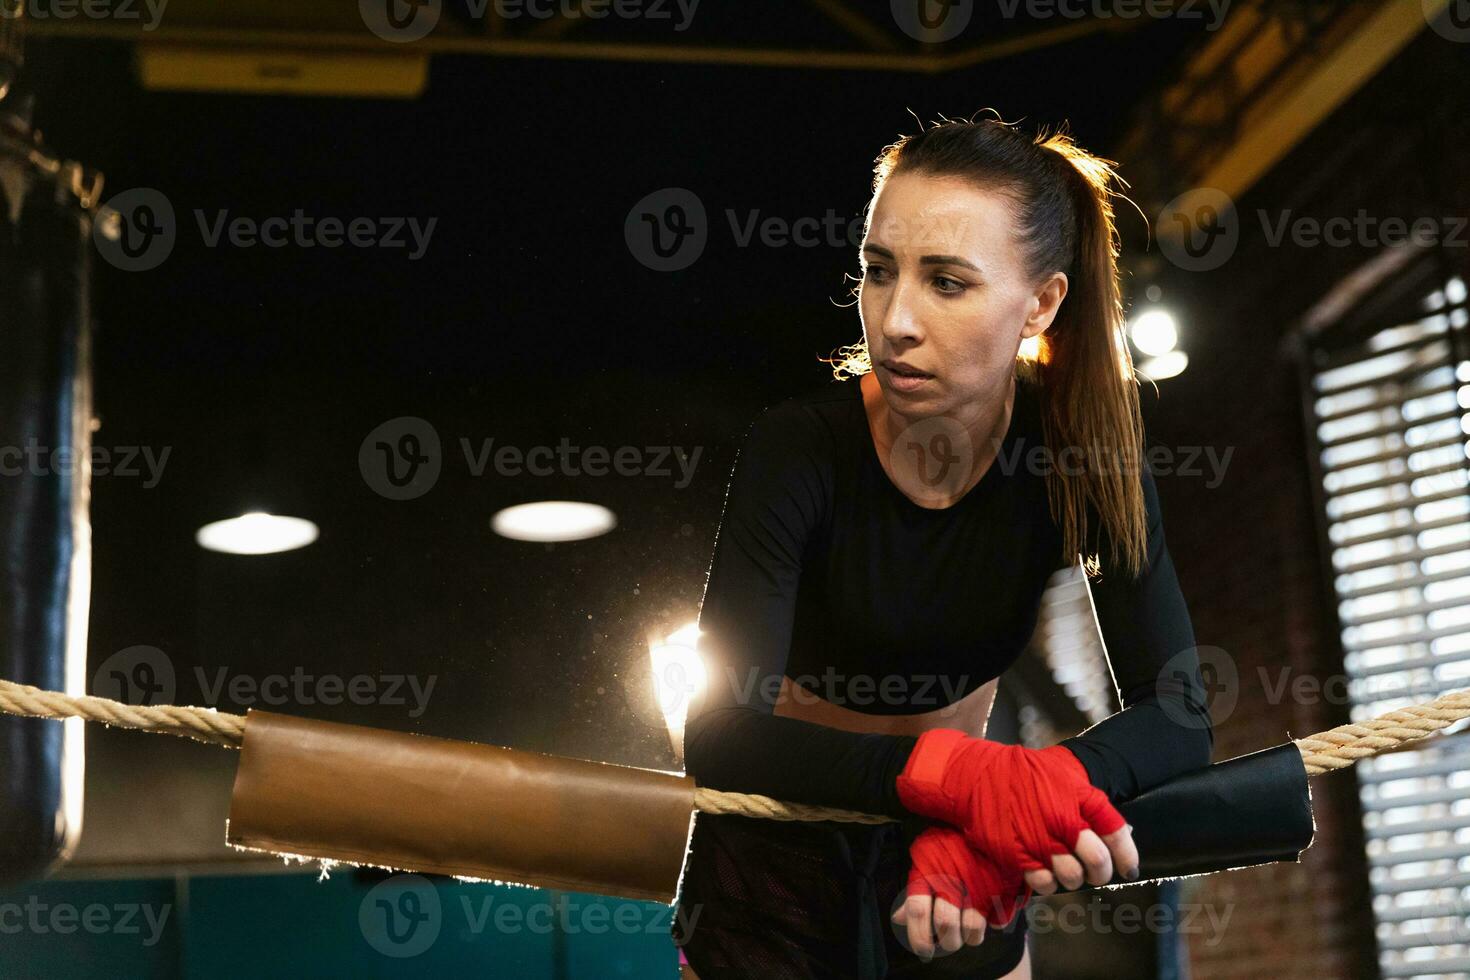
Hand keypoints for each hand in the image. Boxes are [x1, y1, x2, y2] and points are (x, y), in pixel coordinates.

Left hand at [891, 825, 1028, 960]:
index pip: (916, 909)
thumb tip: (897, 919)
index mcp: (928, 873)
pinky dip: (988, 927)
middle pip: (944, 922)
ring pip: (971, 926)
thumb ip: (913, 893)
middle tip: (947, 943)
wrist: (980, 816)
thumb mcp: (925, 862)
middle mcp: (950, 880)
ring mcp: (975, 884)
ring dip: (969, 938)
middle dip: (947, 941)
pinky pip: (994, 918)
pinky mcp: (997, 886)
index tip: (924, 950)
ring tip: (966, 935)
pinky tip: (983, 923)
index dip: (918, 936)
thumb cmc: (946, 844)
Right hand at [896, 730, 1139, 889]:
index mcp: (1079, 798)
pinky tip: (1045, 874)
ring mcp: (1040, 839)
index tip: (1128, 867)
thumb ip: (1088, 805)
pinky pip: (1042, 882)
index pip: (1116, 833)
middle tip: (1096, 874)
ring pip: (1071, 876)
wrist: (979, 776)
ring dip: (1074, 880)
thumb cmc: (1023, 775)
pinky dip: (1047, 883)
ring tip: (1069, 874)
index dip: (1127, 856)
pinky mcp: (1017, 855)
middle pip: (1097, 861)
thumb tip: (1113, 836)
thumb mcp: (1063, 778)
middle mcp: (1063, 820)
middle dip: (1100, 873)